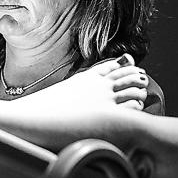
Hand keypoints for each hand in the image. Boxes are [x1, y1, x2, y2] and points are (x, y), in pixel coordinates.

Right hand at [21, 54, 147, 111]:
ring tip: (142, 93)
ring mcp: (104, 98)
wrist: (35, 116)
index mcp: (86, 77)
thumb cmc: (43, 109)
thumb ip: (71, 89)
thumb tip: (70, 94)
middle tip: (142, 77)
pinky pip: (131, 106)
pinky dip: (137, 104)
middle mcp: (98, 85)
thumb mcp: (59, 92)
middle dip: (135, 76)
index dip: (123, 64)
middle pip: (125, 75)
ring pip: (132, 89)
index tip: (130, 61)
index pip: (110, 66)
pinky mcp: (107, 114)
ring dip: (139, 90)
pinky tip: (138, 106)